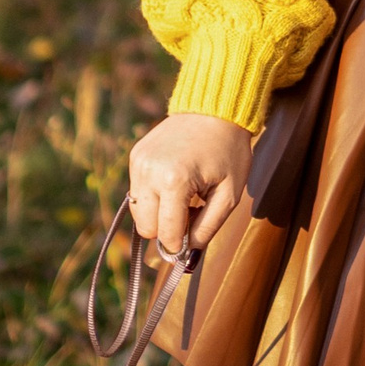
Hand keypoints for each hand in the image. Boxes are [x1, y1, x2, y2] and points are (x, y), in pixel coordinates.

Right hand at [128, 112, 252, 254]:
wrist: (215, 109)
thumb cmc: (229, 152)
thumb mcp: (229, 194)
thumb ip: (207, 228)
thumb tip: (188, 255)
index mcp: (174, 181)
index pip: (167, 233)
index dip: (180, 245)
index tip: (192, 241)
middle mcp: (149, 172)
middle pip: (146, 227)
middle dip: (167, 229)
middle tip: (192, 213)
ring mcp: (138, 163)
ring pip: (138, 212)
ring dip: (159, 213)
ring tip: (184, 197)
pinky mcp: (135, 156)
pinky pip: (137, 192)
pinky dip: (154, 196)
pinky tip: (175, 181)